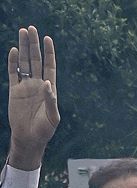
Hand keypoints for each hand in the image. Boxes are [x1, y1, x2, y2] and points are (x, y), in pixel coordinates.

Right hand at [7, 26, 59, 170]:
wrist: (29, 138)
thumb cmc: (44, 130)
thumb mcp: (52, 117)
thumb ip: (51, 100)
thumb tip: (47, 83)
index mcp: (50, 89)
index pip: (50, 66)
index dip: (49, 52)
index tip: (47, 38)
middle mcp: (38, 84)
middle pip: (36, 59)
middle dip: (34, 44)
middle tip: (31, 28)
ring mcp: (26, 86)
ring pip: (24, 62)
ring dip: (24, 48)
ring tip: (22, 32)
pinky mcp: (14, 90)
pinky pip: (13, 72)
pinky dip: (13, 62)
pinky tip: (14, 51)